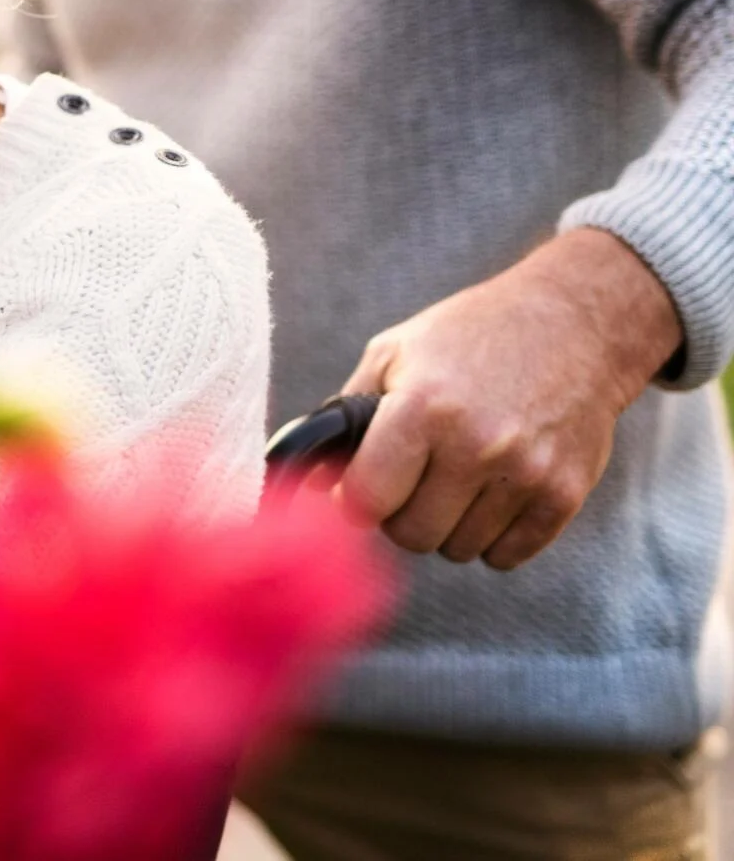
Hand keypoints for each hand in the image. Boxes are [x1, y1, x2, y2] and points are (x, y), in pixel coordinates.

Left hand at [338, 229, 683, 568]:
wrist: (577, 324)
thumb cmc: (471, 336)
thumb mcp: (394, 353)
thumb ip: (346, 415)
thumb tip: (304, 474)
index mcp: (423, 407)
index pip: (366, 499)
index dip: (352, 501)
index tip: (356, 491)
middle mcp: (476, 444)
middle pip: (412, 534)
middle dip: (400, 515)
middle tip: (410, 482)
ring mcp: (526, 472)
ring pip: (459, 549)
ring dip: (448, 525)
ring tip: (456, 478)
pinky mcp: (565, 493)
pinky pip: (506, 556)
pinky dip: (492, 537)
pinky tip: (492, 493)